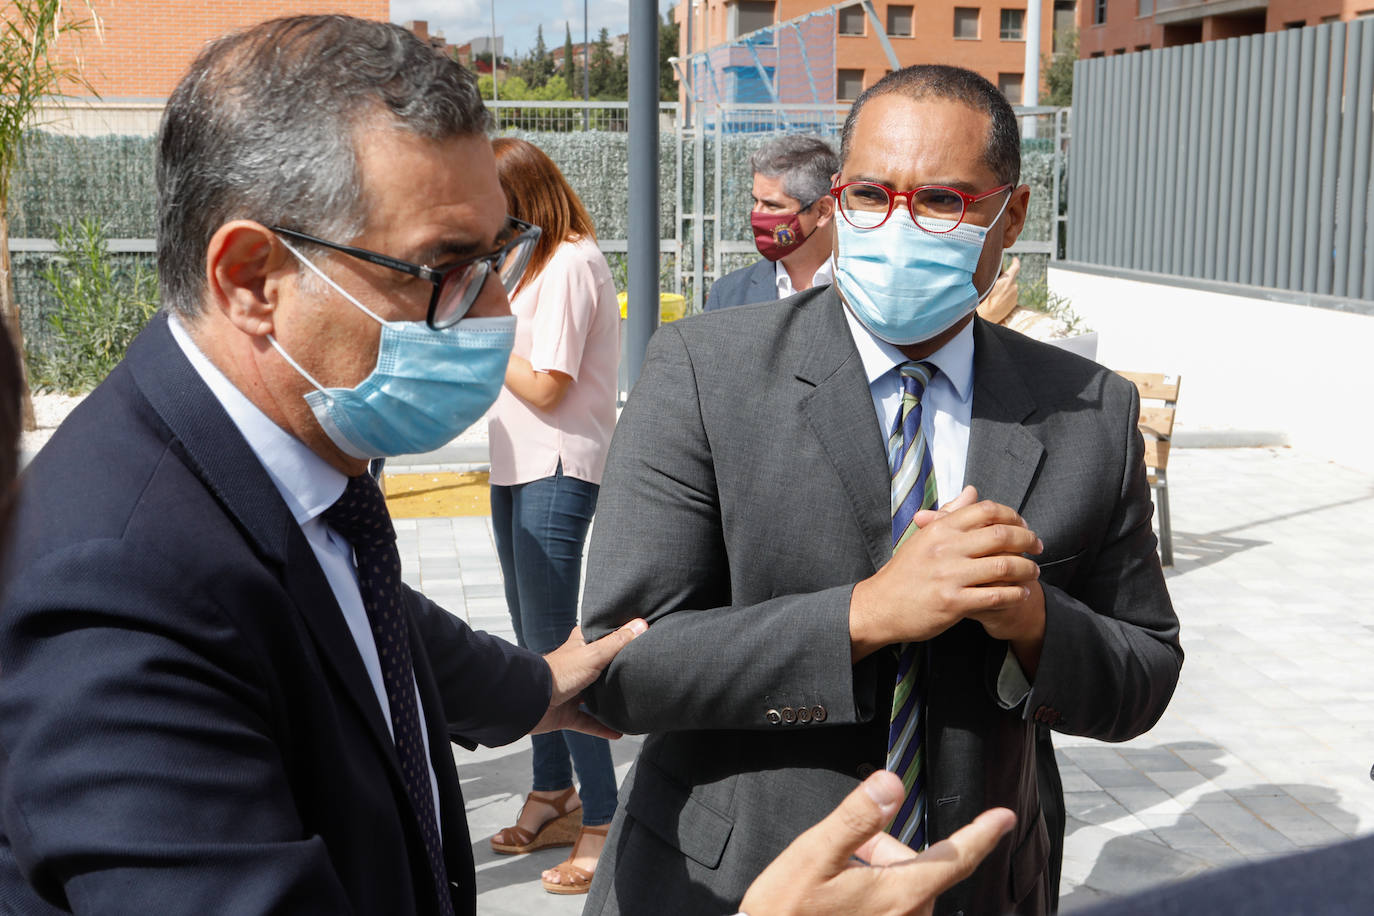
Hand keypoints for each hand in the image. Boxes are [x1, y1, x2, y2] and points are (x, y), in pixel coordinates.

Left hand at [532, 619, 646, 738]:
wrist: (531, 701)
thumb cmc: (559, 672)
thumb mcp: (593, 654)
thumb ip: (618, 642)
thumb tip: (641, 624)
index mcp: (579, 648)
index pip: (598, 637)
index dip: (613, 635)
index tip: (634, 635)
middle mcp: (576, 668)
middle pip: (599, 668)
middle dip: (614, 671)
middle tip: (638, 671)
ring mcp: (571, 692)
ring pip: (593, 696)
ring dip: (607, 700)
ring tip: (629, 702)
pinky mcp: (567, 714)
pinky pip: (588, 722)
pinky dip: (602, 728)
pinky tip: (618, 733)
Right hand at [740, 770, 1014, 915]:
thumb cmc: (787, 913)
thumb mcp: (814, 856)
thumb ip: (856, 818)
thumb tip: (891, 784)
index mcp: (899, 893)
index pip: (954, 857)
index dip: (981, 834)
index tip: (1004, 817)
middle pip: (917, 867)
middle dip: (884, 850)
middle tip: (841, 856)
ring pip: (904, 888)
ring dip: (877, 875)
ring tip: (833, 884)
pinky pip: (894, 908)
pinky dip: (872, 896)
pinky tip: (838, 902)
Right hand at [913, 486, 1045, 674]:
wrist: (879, 606)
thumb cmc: (903, 572)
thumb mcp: (923, 537)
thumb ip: (950, 514)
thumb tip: (973, 491)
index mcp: (940, 529)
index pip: (986, 510)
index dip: (1013, 515)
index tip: (1023, 525)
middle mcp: (946, 548)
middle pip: (1002, 535)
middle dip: (1028, 540)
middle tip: (1039, 547)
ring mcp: (950, 576)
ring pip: (1004, 566)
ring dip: (1027, 569)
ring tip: (1034, 572)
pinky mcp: (953, 603)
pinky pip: (995, 596)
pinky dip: (1015, 594)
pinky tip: (1021, 593)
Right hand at [976, 256, 1019, 324]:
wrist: (988, 315)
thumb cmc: (985, 298)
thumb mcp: (987, 282)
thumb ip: (994, 274)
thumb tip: (997, 270)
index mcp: (1007, 280)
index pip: (1015, 267)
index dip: (1015, 262)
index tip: (1014, 259)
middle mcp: (1014, 287)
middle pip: (1011, 279)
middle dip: (1005, 279)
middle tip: (995, 283)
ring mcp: (1015, 295)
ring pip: (1010, 288)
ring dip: (1004, 289)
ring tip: (994, 294)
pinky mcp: (1014, 303)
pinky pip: (1010, 296)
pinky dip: (1005, 296)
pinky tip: (997, 300)